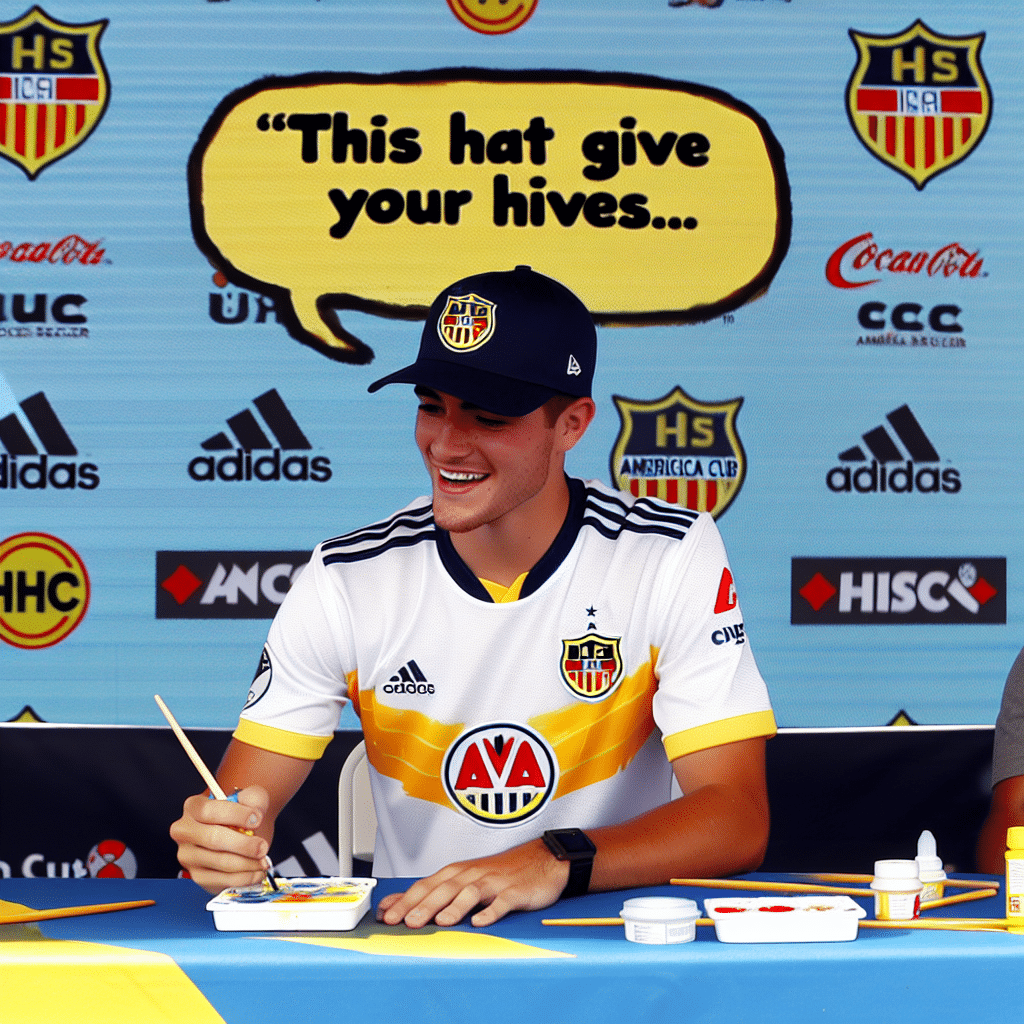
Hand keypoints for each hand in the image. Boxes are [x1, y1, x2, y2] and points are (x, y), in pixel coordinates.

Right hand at [170, 785, 270, 893]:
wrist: (243, 831)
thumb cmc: (243, 813)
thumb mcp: (250, 797)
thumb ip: (254, 799)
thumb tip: (256, 814)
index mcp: (193, 807)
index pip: (209, 811)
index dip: (236, 815)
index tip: (258, 819)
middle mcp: (185, 831)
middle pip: (212, 839)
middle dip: (243, 844)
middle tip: (262, 847)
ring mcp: (188, 856)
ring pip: (219, 862)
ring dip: (246, 863)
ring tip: (263, 860)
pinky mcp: (197, 876)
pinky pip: (221, 880)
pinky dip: (243, 878)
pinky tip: (256, 872)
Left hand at [376, 839, 569, 927]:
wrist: (542, 859)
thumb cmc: (501, 873)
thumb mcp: (467, 879)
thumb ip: (437, 893)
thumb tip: (401, 907)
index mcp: (458, 873)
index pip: (425, 885)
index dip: (404, 900)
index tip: (384, 914)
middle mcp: (472, 875)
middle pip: (443, 889)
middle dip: (422, 905)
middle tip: (404, 922)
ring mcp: (494, 882)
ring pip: (470, 893)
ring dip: (454, 907)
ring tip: (440, 922)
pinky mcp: (515, 891)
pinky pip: (502, 902)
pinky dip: (491, 911)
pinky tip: (480, 922)